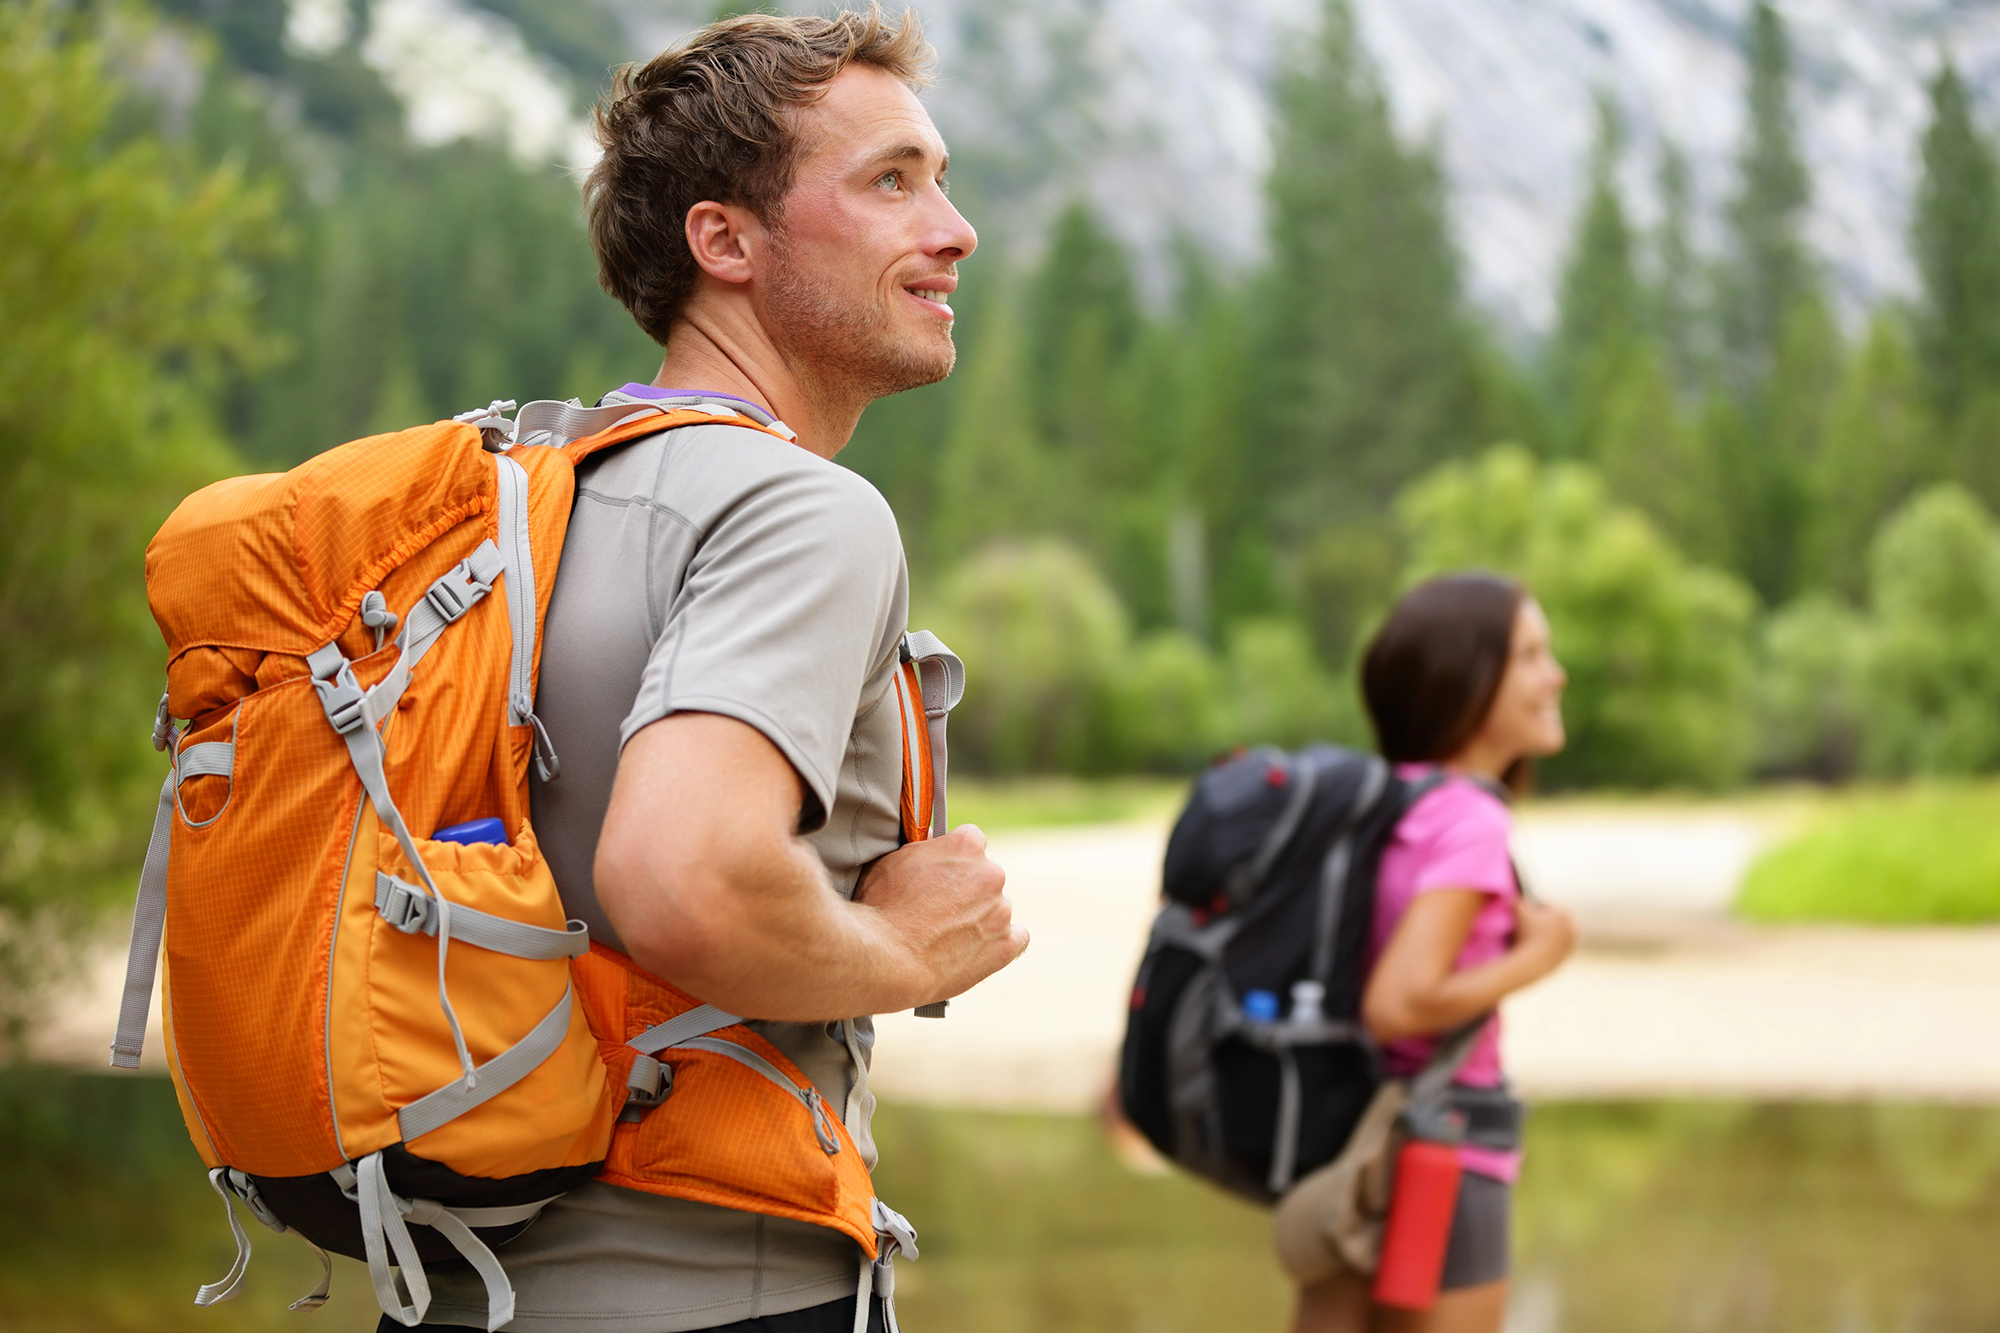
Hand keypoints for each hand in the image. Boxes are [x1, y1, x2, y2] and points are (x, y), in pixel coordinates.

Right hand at [855, 824, 1027, 1004]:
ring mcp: (1001, 910)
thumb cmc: (881, 908)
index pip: (972, 840)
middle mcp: (992, 872)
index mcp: (967, 845)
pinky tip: (980, 949)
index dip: (954, 859)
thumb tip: (934, 836)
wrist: (888, 961)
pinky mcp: (1005, 945)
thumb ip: (920, 848)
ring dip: (979, 917)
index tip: (941, 874)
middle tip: (938, 910)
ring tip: (947, 938)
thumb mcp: (891, 862)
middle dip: (967, 889)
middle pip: (986, 875)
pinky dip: (1001, 942)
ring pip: (996, 908)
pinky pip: (1017, 938)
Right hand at [1512, 897, 1575, 976]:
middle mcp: (1572, 926)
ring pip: (1555, 933)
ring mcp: (1571, 942)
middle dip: (1543, 920)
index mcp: (1563, 912)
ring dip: (1546, 933)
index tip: (1525, 912)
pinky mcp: (1568, 955)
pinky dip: (1547, 946)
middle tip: (1527, 924)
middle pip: (1553, 919)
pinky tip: (1535, 948)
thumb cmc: (1526, 933)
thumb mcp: (1518, 910)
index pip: (1546, 905)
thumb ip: (1517, 899)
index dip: (1534, 907)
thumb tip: (1515, 895)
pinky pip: (1555, 947)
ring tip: (1530, 937)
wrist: (1533, 961)